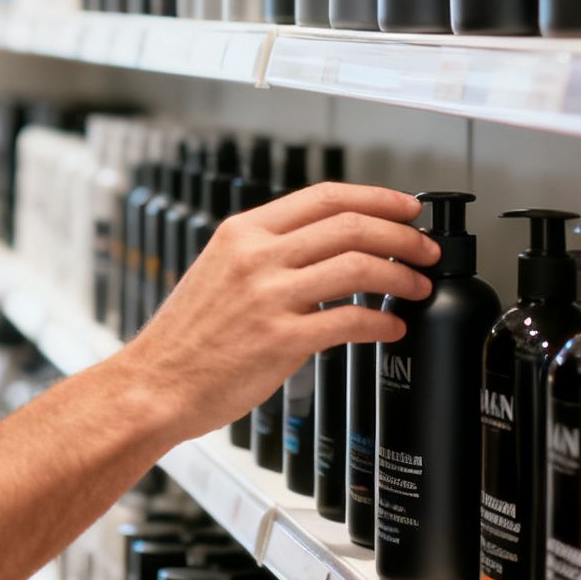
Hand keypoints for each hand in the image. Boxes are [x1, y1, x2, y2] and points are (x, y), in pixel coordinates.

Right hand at [107, 182, 437, 443]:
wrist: (154, 383)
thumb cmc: (187, 336)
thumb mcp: (219, 269)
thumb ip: (267, 251)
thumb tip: (330, 245)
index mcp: (242, 232)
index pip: (325, 196)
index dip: (377, 197)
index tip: (407, 207)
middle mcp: (256, 257)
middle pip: (350, 225)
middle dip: (403, 235)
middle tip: (425, 249)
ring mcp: (268, 297)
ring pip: (358, 266)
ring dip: (402, 275)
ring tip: (417, 286)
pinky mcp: (279, 339)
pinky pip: (349, 321)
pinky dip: (382, 322)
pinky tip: (390, 327)